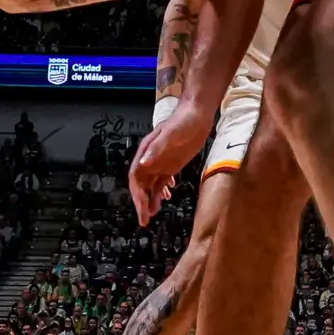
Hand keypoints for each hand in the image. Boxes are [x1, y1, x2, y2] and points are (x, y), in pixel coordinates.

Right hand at [129, 110, 206, 224]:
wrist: (197, 115)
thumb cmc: (182, 121)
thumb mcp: (170, 134)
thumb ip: (156, 149)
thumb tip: (143, 164)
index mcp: (145, 152)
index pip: (136, 178)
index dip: (137, 195)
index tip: (141, 210)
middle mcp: (150, 160)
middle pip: (141, 185)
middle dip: (141, 202)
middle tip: (145, 220)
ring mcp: (161, 163)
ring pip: (151, 186)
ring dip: (151, 200)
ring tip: (152, 214)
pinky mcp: (172, 165)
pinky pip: (162, 182)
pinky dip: (161, 192)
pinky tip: (166, 199)